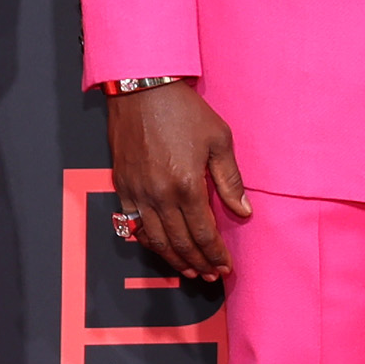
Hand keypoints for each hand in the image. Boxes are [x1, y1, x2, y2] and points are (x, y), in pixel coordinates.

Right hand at [107, 83, 249, 278]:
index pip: (203, 234)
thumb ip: (230, 180)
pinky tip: (161, 247)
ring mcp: (137, 193)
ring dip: (174, 260)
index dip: (216, 254)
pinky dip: (149, 242)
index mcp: (186, 186)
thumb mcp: (219, 140)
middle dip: (198, 263)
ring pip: (155, 240)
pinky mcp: (122, 186)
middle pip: (180, 243)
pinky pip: (134, 225)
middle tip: (211, 275)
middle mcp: (159, 195)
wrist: (141, 89)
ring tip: (190, 270)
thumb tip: (243, 211)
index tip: (225, 267)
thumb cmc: (184, 110)